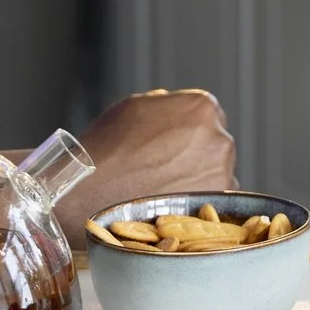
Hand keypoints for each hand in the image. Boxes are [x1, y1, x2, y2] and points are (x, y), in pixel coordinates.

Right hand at [59, 89, 237, 238]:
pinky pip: (211, 199)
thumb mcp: (134, 106)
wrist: (87, 195)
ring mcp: (221, 173)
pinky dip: (194, 200)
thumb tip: (177, 109)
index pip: (206, 114)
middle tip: (164, 167)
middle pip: (213, 143)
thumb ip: (166, 105)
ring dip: (198, 178)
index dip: (186, 128)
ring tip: (163, 188)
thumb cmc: (106, 147)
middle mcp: (220, 137)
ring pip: (215, 172)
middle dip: (195, 152)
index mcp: (202, 106)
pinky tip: (168, 203)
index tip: (171, 142)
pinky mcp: (214, 204)